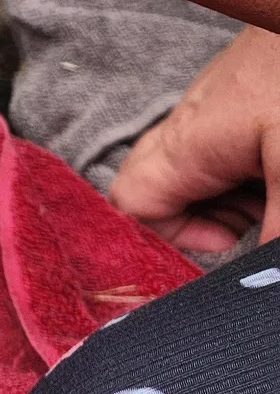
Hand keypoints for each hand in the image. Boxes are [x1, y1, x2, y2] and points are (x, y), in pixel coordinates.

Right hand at [109, 26, 279, 249]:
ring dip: (239, 205)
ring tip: (279, 194)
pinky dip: (256, 179)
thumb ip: (276, 231)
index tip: (219, 257)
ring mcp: (214, 114)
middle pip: (162, 195)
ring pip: (202, 179)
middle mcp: (188, 128)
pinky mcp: (241, 106)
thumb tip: (261, 287)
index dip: (161, 243)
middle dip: (207, 227)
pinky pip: (230, 156)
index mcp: (187, 144)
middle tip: (256, 232)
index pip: (129, 206)